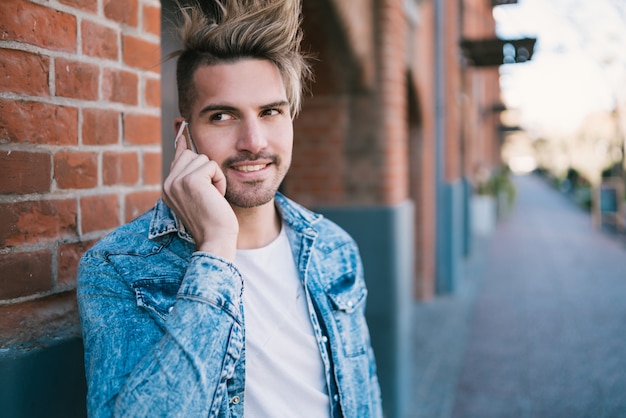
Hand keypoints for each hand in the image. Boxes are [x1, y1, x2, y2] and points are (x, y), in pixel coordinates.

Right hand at [162, 130, 237, 260]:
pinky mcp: (190, 180)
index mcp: (168, 188)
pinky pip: (212, 165)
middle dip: (207, 169)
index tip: (182, 122)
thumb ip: (194, 175)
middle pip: (191, 154)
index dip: (183, 142)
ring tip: (213, 197)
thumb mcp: (200, 196)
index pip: (178, 157)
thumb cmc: (213, 221)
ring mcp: (176, 181)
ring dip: (214, 176)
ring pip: (202, 158)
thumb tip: (191, 152)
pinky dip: (220, 180)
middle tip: (211, 193)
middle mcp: (168, 183)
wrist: (215, 239)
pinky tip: (216, 196)